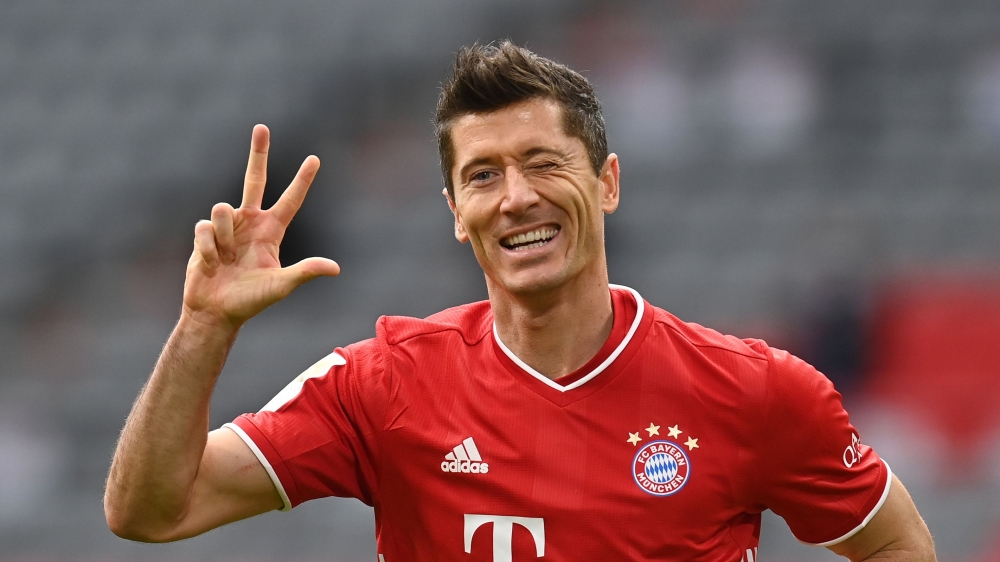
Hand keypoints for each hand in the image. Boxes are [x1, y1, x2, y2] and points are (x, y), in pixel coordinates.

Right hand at [182, 125, 339, 328]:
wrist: (215, 311)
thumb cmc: (251, 301)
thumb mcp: (281, 286)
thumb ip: (305, 272)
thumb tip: (335, 268)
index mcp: (272, 231)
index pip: (291, 200)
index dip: (302, 180)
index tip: (314, 158)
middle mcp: (250, 222)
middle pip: (254, 179)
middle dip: (258, 153)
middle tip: (262, 127)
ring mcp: (227, 226)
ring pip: (223, 209)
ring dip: (224, 237)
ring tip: (226, 259)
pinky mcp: (204, 233)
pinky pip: (206, 228)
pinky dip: (209, 249)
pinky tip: (211, 263)